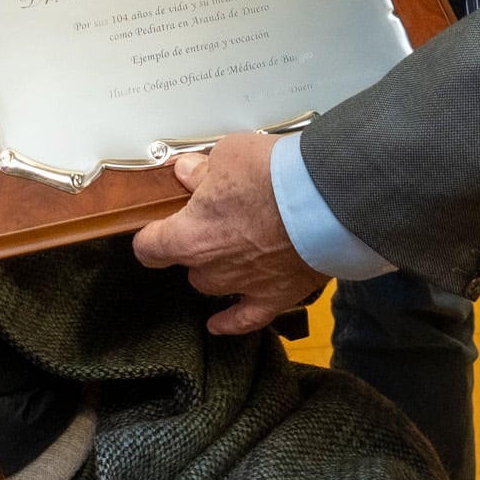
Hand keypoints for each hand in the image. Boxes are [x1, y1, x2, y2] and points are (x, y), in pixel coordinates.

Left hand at [130, 132, 327, 335]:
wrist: (329, 203)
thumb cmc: (276, 177)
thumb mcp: (229, 155)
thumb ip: (203, 170)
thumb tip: (188, 173)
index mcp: (190, 236)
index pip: (150, 247)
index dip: (150, 236)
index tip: (155, 227)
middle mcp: (212, 268)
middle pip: (188, 264)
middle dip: (195, 244)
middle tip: (215, 219)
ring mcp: (242, 286)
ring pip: (214, 285)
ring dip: (217, 270)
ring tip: (232, 248)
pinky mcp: (275, 297)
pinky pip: (246, 319)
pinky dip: (231, 322)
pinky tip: (219, 324)